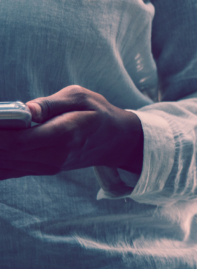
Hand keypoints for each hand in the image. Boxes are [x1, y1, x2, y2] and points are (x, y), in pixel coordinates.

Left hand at [0, 86, 143, 179]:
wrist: (114, 141)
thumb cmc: (97, 113)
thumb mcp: (81, 97)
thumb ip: (50, 104)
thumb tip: (23, 110)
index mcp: (64, 135)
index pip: (17, 140)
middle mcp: (52, 157)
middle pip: (3, 154)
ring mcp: (44, 167)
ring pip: (2, 164)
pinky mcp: (37, 170)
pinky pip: (5, 171)